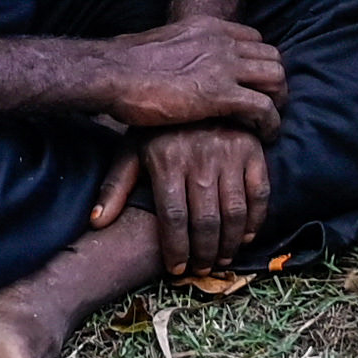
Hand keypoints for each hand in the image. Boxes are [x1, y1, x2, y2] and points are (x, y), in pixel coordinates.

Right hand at [82, 14, 286, 139]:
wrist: (111, 73)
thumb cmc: (124, 66)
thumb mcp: (163, 45)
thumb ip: (183, 52)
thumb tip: (179, 64)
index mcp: (207, 28)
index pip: (254, 39)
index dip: (258, 64)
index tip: (253, 83)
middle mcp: (221, 42)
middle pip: (272, 56)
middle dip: (275, 82)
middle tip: (267, 104)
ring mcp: (223, 66)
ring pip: (276, 78)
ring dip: (277, 100)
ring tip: (267, 121)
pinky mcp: (220, 94)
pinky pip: (264, 107)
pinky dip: (271, 123)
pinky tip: (265, 135)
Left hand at [93, 122, 277, 273]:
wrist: (193, 87)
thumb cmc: (159, 128)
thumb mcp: (132, 149)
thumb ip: (115, 186)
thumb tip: (98, 222)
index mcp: (167, 160)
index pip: (173, 218)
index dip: (176, 249)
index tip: (177, 269)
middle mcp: (200, 157)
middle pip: (205, 221)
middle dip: (203, 254)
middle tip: (201, 269)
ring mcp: (230, 152)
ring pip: (233, 213)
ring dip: (229, 244)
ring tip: (220, 260)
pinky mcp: (253, 149)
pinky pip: (259, 193)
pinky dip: (255, 220)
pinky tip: (244, 236)